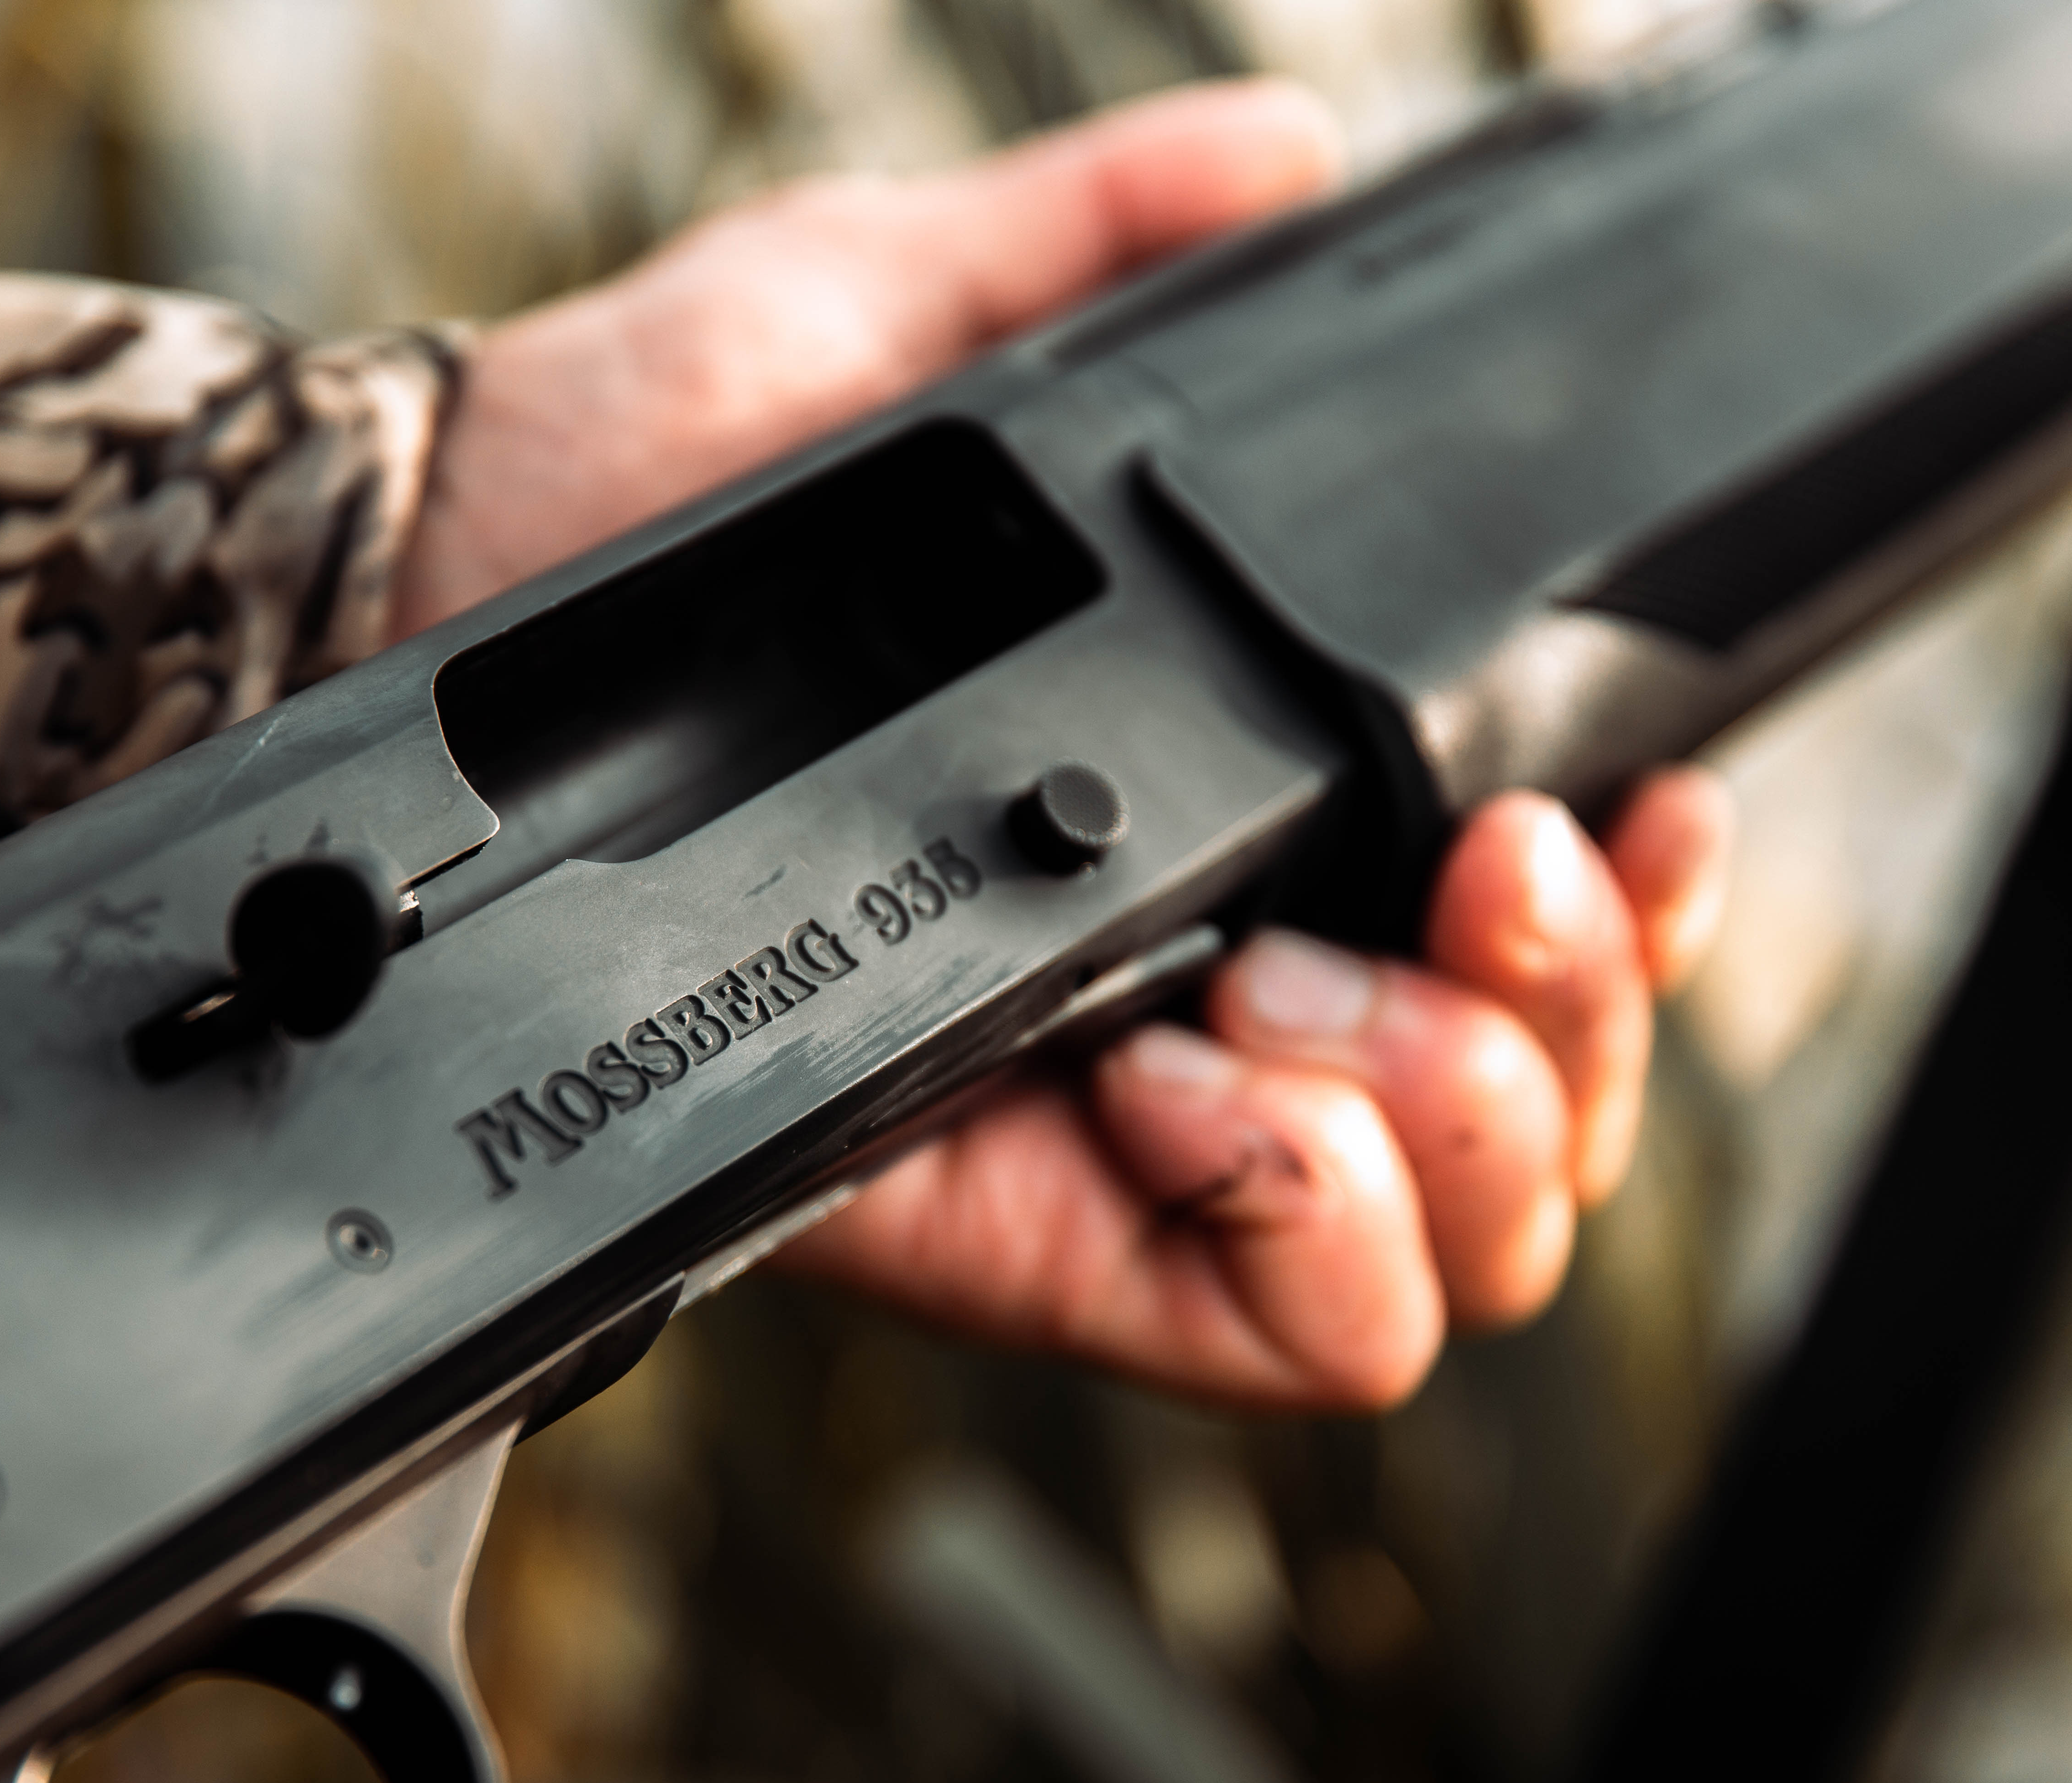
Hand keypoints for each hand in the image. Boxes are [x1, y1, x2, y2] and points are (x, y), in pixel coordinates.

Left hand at [392, 81, 1734, 1411]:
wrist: (440, 588)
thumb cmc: (646, 469)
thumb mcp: (891, 316)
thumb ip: (1098, 246)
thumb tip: (1286, 164)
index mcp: (1224, 806)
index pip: (1515, 932)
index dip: (1631, 911)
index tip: (1619, 810)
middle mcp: (1200, 993)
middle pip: (1520, 1129)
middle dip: (1564, 1031)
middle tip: (1477, 886)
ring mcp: (1112, 1138)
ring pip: (1427, 1262)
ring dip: (1450, 1131)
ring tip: (1298, 984)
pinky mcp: (1002, 1235)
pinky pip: (1245, 1330)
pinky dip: (1295, 1219)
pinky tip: (1202, 1074)